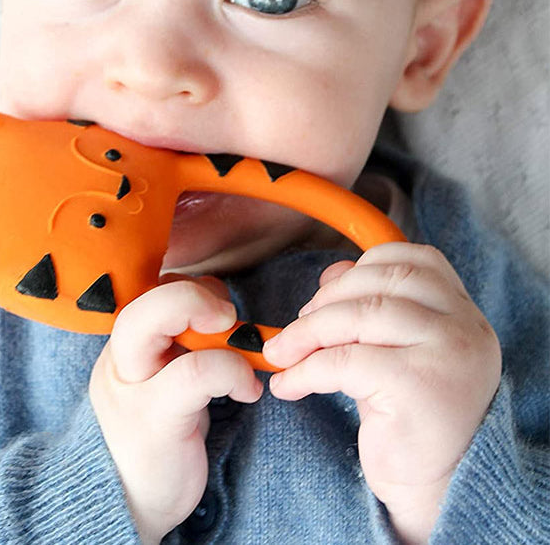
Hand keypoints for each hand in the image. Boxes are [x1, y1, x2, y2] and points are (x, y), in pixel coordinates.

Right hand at [89, 276, 262, 543]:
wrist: (125, 501)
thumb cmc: (156, 432)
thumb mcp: (162, 377)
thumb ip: (180, 342)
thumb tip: (220, 306)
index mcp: (124, 343)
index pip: (148, 289)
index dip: (189, 286)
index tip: (220, 309)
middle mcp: (121, 359)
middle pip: (141, 303)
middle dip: (191, 296)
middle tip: (227, 316)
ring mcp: (133, 388)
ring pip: (153, 325)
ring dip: (215, 331)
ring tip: (244, 355)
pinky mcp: (155, 419)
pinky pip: (194, 373)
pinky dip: (233, 370)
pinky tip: (248, 391)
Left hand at [262, 243, 500, 544]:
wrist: (436, 486)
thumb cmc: (408, 412)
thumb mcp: (393, 347)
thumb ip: (373, 303)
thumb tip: (331, 273)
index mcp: (462, 309)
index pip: (412, 259)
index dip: (360, 268)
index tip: (325, 293)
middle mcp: (464, 326)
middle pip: (381, 282)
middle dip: (326, 300)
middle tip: (295, 329)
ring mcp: (447, 354)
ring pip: (359, 316)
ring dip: (307, 332)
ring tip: (281, 354)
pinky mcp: (419, 387)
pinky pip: (344, 361)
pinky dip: (305, 370)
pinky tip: (288, 385)